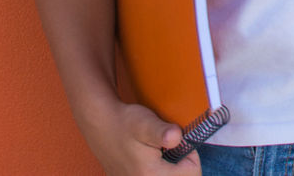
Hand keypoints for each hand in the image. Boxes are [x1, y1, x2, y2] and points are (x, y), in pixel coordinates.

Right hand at [79, 96, 202, 174]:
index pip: (192, 173)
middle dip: (179, 165)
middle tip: (165, 148)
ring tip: (156, 153)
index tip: (175, 142)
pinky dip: (157, 170)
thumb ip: (163, 132)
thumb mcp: (145, 123)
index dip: (189, 154)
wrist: (100, 124)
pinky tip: (146, 159)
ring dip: (168, 168)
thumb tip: (177, 137)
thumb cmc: (124, 122)